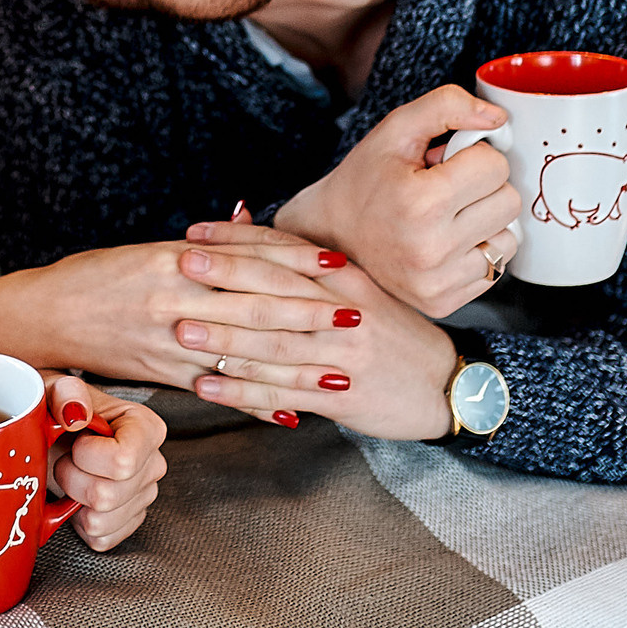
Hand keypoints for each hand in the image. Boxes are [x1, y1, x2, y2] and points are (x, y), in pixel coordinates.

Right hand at [0, 241, 359, 386]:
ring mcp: (169, 343)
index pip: (248, 260)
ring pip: (242, 356)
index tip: (339, 267)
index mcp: (175, 262)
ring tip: (339, 373)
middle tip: (357, 318)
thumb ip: (202, 247)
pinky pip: (216, 391)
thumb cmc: (97, 277)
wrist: (43, 317)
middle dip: (310, 316)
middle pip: (255, 308)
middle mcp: (175, 301)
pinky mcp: (161, 376)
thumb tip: (247, 221)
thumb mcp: (149, 252)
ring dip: (294, 367)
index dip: (297, 264)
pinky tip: (288, 413)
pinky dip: (254, 403)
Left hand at [41, 374, 167, 550]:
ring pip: (101, 521)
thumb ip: (65, 393)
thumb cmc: (59, 412)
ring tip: (71, 476)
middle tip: (66, 458)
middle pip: (107, 495)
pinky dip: (77, 523)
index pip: (123, 461)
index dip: (87, 456)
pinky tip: (76, 497)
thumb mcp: (55, 392)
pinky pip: (100, 539)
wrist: (53, 435)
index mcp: (147, 428)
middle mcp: (153, 464)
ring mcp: (143, 497)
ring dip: (74, 501)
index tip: (76, 440)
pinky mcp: (128, 522)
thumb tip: (76, 411)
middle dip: (72, 478)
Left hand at [172, 225, 459, 440]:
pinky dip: (242, 392)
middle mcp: (343, 313)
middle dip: (225, 277)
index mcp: (346, 280)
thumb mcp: (361, 291)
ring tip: (181, 330)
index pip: (285, 252)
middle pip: (277, 290)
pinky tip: (207, 387)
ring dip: (225, 337)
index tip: (194, 233)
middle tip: (178, 266)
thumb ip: (312, 268)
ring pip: (275, 344)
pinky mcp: (340, 396)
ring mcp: (341, 356)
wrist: (448, 384)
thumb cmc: (395, 335)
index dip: (238, 241)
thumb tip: (258, 231)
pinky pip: (283, 392)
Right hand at [267, 83, 521, 316]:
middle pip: (509, 201)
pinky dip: (477, 251)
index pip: (495, 165)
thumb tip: (499, 119)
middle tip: (446, 188)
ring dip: (486, 221)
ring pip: (509, 239)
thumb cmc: (365, 179)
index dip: (473, 155)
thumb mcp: (396, 129)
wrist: (331, 235)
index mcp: (420, 202)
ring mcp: (437, 282)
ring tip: (447, 216)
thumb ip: (446, 106)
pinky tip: (447, 242)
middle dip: (484, 187)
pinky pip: (496, 269)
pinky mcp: (444, 303)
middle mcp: (430, 250)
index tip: (445, 162)